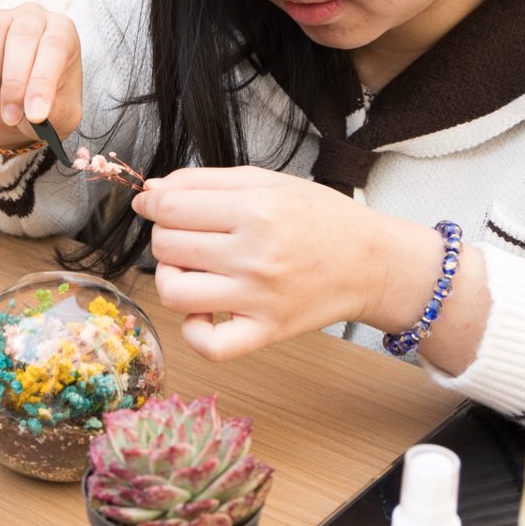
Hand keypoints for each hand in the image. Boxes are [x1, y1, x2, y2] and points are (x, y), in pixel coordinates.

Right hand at [0, 3, 83, 150]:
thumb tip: (35, 113)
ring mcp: (0, 19)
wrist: (17, 110)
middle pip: (22, 34)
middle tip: (12, 116)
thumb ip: (55, 113)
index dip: (43, 82)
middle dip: (15, 81)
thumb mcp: (61, 116)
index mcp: (63, 32)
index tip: (36, 114)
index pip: (55, 46)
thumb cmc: (46, 106)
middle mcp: (33, 17)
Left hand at [132, 166, 399, 359]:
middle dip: (166, 235)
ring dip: (170, 278)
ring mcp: (259, 297)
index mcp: (256, 210)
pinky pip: (209, 344)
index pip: (170, 207)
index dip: (153, 203)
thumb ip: (206, 181)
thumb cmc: (322, 219)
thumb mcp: (268, 183)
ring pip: (174, 292)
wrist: (373, 262)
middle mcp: (255, 255)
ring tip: (191, 269)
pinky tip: (203, 311)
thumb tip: (151, 189)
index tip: (155, 204)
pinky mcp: (266, 331)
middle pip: (167, 246)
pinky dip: (193, 330)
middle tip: (188, 233)